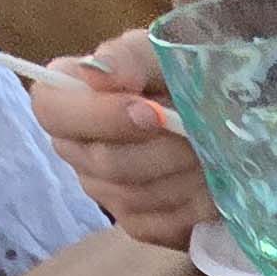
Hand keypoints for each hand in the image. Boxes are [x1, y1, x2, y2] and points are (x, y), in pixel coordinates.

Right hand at [30, 30, 213, 248]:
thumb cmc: (179, 72)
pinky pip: (160, 224)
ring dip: (183, 174)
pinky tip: (211, 182)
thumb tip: (97, 74)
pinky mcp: (138, 222)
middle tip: (199, 132)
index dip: (99, 116)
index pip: (53, 111)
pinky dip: (194, 205)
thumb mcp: (158, 51)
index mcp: (66, 98)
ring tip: (213, 151)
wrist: (224, 110)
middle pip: (104, 161)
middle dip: (161, 147)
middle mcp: (75, 149)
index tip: (149, 110)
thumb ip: (128, 56)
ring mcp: (104, 191)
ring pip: (136, 196)